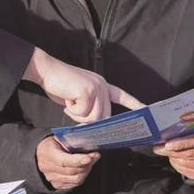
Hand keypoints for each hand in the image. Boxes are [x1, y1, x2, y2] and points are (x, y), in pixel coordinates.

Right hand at [24, 48, 142, 121]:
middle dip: (86, 118)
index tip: (147, 110)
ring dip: (77, 115)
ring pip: (93, 118)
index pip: (122, 96)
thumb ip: (90, 106)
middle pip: (103, 116)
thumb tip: (93, 124)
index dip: (134, 105)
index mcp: (103, 86)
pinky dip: (71, 111)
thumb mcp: (79, 96)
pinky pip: (82, 113)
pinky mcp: (87, 91)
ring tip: (69, 102)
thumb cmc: (60, 84)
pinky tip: (66, 99)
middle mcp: (103, 86)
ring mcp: (96, 88)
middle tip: (72, 106)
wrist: (46, 70)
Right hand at [36, 137, 99, 191]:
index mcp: (47, 153)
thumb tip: (87, 128)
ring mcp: (52, 177)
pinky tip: (84, 168)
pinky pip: (74, 184)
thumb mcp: (58, 137)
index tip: (91, 156)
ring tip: (89, 162)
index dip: (79, 160)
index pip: (64, 161)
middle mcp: (48, 168)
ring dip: (86, 170)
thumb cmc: (51, 144)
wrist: (39, 154)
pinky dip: (82, 176)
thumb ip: (72, 135)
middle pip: (72, 170)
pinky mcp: (56, 184)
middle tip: (95, 156)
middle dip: (87, 163)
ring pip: (75, 179)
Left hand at [153, 129, 193, 179]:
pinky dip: (177, 165)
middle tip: (157, 148)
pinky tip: (173, 159)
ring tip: (165, 152)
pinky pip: (186, 172)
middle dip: (170, 151)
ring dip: (172, 157)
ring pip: (185, 163)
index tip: (167, 144)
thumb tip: (181, 117)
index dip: (181, 143)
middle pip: (188, 154)